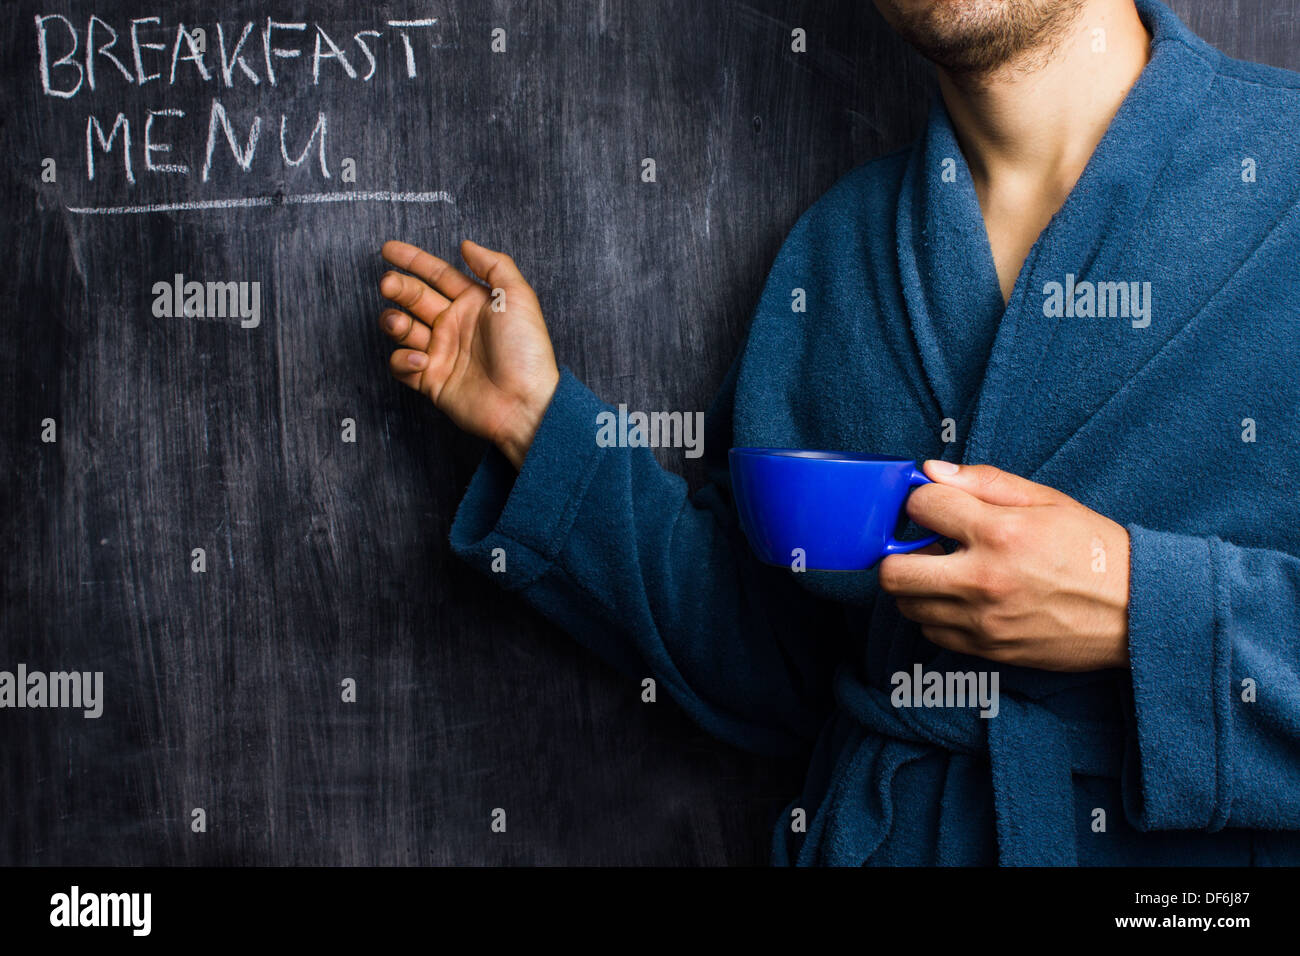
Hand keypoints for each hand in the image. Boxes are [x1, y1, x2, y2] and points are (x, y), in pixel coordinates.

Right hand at [378, 239, 559, 469]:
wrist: (524, 403)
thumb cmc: (526, 352)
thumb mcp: (518, 298)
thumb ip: (494, 265)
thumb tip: (466, 244)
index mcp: (473, 303)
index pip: (436, 275)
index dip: (413, 260)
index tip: (388, 249)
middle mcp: (455, 325)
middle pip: (415, 297)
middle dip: (397, 287)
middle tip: (388, 284)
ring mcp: (442, 353)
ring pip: (403, 329)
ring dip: (393, 321)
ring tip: (398, 323)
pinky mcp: (432, 381)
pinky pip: (403, 365)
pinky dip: (403, 360)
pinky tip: (421, 360)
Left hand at [878, 462, 1130, 671]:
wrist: (1137, 611)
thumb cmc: (1094, 550)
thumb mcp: (1047, 501)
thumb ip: (984, 483)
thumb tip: (932, 472)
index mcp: (1000, 534)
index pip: (921, 507)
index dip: (922, 500)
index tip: (934, 504)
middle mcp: (984, 581)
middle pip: (893, 571)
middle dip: (899, 551)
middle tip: (924, 542)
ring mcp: (982, 621)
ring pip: (907, 605)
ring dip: (916, 584)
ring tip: (945, 570)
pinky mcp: (987, 650)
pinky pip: (931, 632)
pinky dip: (935, 614)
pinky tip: (960, 598)